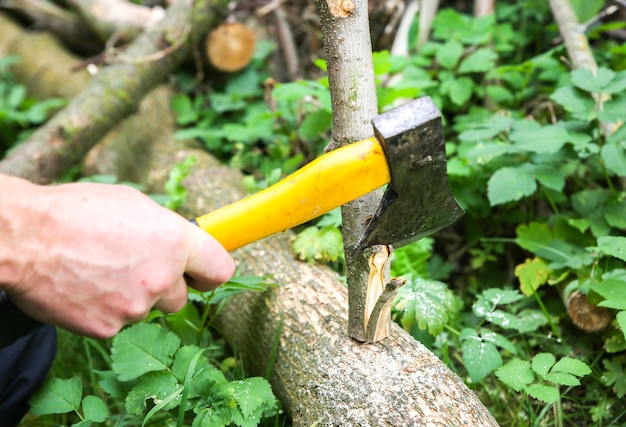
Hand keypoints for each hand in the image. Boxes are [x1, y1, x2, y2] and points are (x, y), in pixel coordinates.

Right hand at [0, 175, 234, 337]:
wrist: (24, 238)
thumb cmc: (76, 212)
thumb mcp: (134, 205)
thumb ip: (165, 231)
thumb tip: (179, 246)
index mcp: (176, 242)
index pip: (221, 270)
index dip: (209, 273)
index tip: (201, 275)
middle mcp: (163, 277)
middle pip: (180, 297)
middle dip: (163, 287)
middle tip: (133, 269)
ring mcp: (136, 306)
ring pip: (146, 309)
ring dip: (132, 298)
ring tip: (99, 272)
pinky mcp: (108, 327)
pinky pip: (117, 322)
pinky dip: (105, 310)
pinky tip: (84, 287)